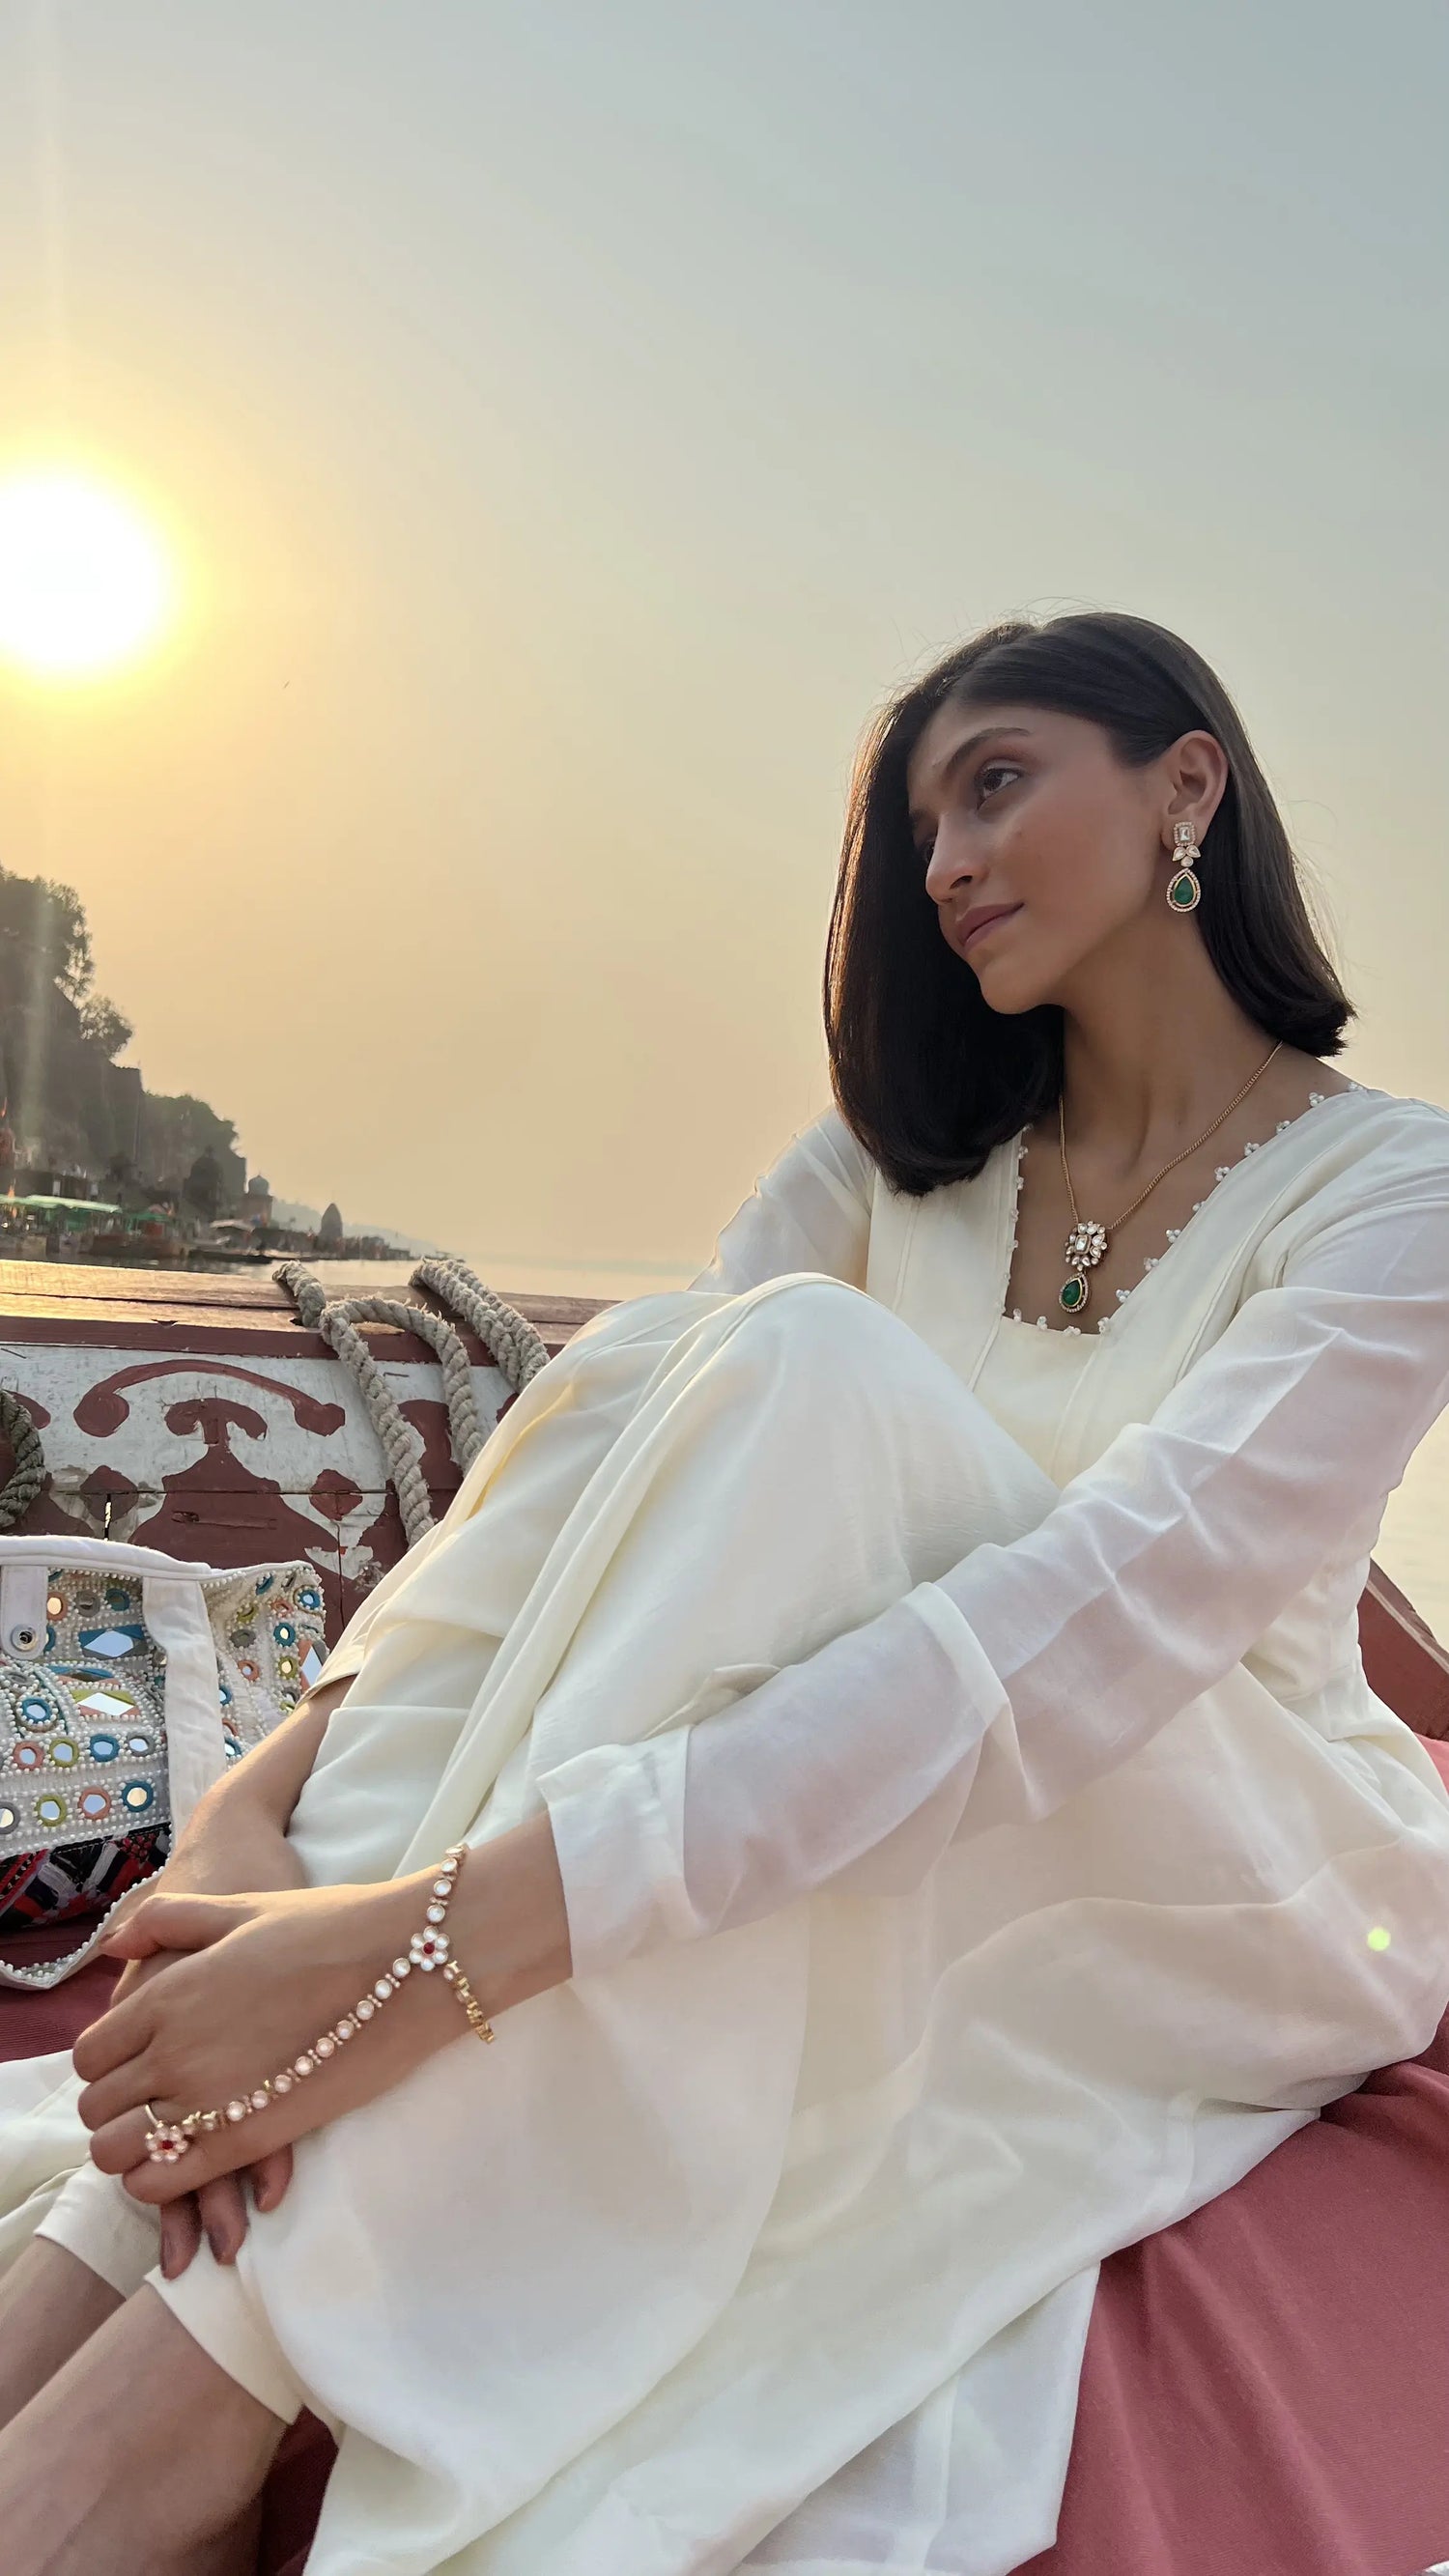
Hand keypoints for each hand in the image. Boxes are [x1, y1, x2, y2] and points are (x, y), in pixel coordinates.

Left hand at [72, 1877, 458, 2204]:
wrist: (405, 1963)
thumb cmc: (327, 1927)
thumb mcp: (239, 1908)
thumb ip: (164, 1920)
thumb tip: (111, 1948)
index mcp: (165, 1993)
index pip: (89, 2056)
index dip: (106, 2067)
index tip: (134, 2067)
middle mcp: (173, 2049)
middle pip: (97, 2109)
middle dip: (115, 2110)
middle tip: (150, 2103)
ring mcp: (208, 2098)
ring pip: (118, 2152)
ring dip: (132, 2150)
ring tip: (166, 2136)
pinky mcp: (248, 2138)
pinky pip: (165, 2182)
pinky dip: (159, 2182)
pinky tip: (185, 2163)